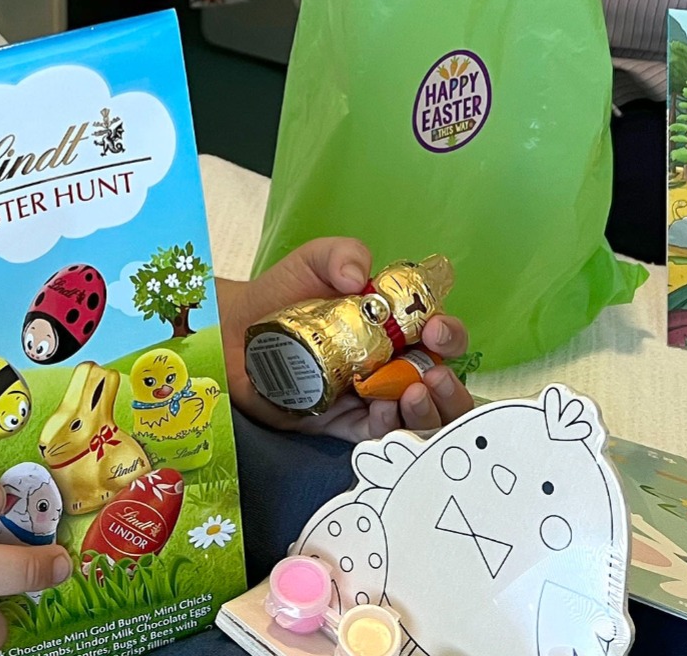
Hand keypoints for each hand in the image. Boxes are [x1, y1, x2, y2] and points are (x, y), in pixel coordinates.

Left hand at [218, 237, 476, 442]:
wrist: (237, 330)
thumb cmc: (282, 291)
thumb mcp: (315, 259)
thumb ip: (342, 253)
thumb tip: (358, 277)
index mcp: (397, 326)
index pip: (440, 335)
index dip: (448, 334)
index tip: (434, 331)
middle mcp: (392, 364)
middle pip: (439, 382)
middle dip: (449, 384)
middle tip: (431, 376)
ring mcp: (370, 396)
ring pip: (417, 415)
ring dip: (425, 411)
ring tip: (410, 396)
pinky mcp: (343, 422)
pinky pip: (376, 434)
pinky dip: (387, 428)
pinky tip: (381, 414)